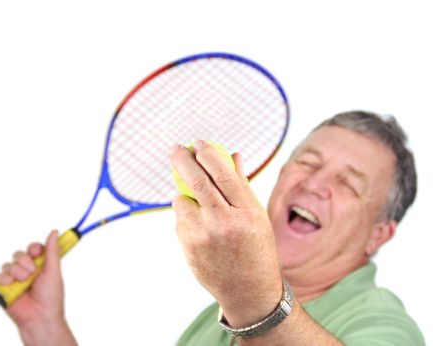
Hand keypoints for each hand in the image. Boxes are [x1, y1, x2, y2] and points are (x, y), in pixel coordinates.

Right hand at [0, 230, 76, 345]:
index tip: (37, 252)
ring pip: (8, 264)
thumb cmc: (51, 296)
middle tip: (32, 271)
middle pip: (18, 254)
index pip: (32, 249)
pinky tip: (11, 283)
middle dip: (24, 261)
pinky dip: (4, 278)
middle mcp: (26, 270)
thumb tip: (54, 232)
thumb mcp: (53, 271)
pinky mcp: (3, 289)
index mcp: (39, 265)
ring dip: (16, 271)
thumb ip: (52, 251)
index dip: (33, 248)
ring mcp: (13, 279)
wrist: (40, 317)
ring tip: (24, 281)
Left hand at [171, 141, 282, 327]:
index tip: (198, 143)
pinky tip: (202, 230)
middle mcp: (225, 223)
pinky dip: (186, 216)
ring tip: (199, 207)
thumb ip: (242, 185)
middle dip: (182, 159)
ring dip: (184, 195)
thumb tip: (232, 154)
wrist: (248, 289)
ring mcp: (204, 236)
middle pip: (197, 181)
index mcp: (247, 212)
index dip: (208, 154)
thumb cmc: (256, 247)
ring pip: (182, 200)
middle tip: (175, 149)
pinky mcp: (188, 247)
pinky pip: (180, 220)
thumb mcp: (257, 216)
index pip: (223, 174)